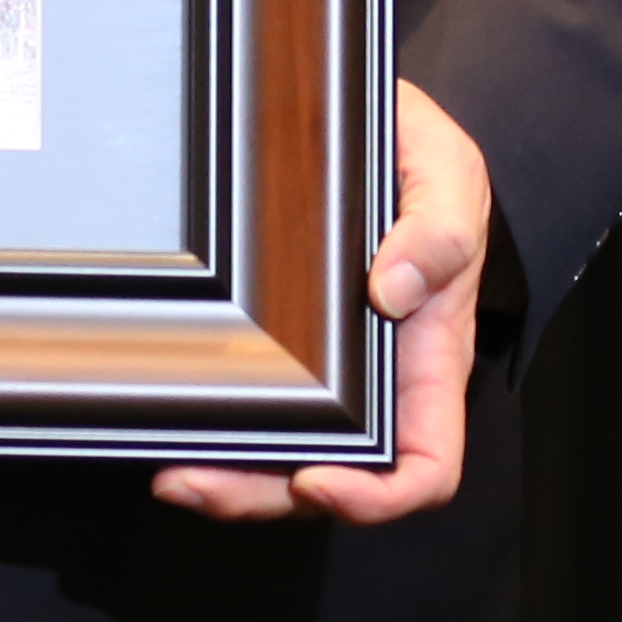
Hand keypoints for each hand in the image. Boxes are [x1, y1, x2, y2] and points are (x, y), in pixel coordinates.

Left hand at [152, 80, 487, 524]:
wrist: (376, 127)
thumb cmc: (424, 162)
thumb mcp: (448, 176)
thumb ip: (439, 231)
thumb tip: (391, 290)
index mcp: (430, 356)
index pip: (426, 463)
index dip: (378, 494)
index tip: (319, 477)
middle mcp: (378, 379)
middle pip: (335, 477)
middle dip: (267, 493)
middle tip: (200, 481)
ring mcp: (329, 369)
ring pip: (285, 454)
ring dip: (230, 475)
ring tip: (173, 470)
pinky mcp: (285, 343)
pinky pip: (256, 404)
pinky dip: (217, 425)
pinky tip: (173, 420)